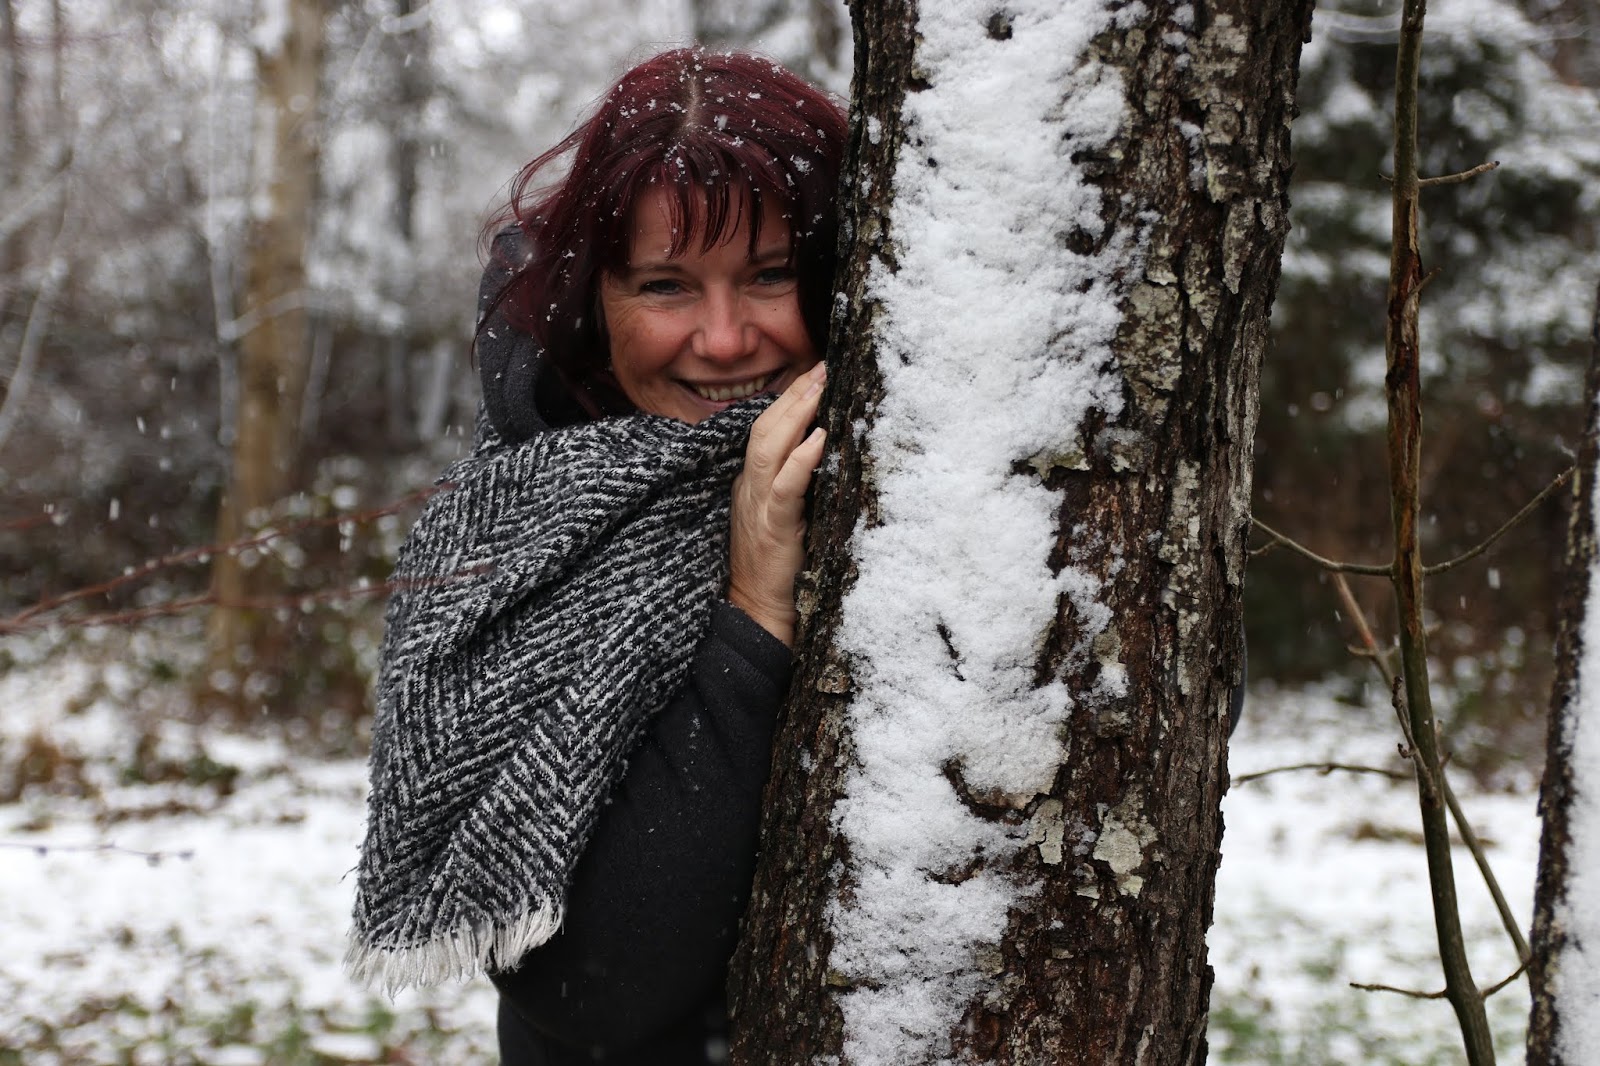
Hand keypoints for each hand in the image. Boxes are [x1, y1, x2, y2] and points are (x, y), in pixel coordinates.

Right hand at [727, 362, 827, 645]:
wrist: (756, 611)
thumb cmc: (777, 567)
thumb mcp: (784, 515)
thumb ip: (796, 484)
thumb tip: (826, 452)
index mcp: (752, 484)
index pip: (765, 429)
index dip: (788, 398)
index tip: (816, 371)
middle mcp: (750, 489)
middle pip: (765, 428)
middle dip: (795, 394)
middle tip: (824, 365)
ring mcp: (758, 508)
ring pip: (769, 449)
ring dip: (797, 414)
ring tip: (822, 387)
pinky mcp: (774, 530)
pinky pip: (784, 489)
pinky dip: (801, 460)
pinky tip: (820, 439)